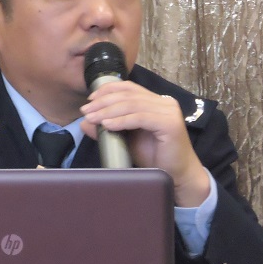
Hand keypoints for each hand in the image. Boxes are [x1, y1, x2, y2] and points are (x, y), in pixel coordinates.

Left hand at [80, 80, 209, 206]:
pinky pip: (140, 118)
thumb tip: (85, 122)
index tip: (90, 100)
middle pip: (128, 95)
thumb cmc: (154, 157)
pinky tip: (108, 125)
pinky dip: (121, 121)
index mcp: (155, 101)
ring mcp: (168, 111)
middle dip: (103, 102)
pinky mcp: (170, 123)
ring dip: (108, 111)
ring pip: (132, 105)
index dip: (107, 90)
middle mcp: (164, 102)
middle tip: (86, 110)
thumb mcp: (126, 140)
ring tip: (93, 118)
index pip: (128, 87)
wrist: (177, 175)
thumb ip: (109, 128)